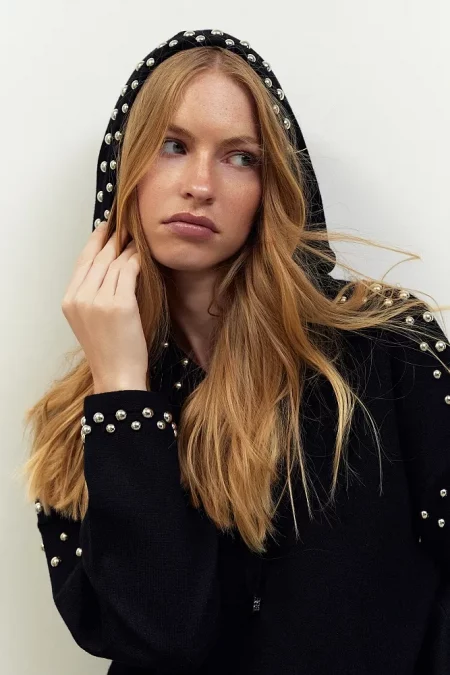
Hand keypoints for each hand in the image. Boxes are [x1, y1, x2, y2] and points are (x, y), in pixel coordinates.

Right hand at [61, 221, 147, 392]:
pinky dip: (136, 262)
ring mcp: (98, 301)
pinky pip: (129, 273)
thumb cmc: (109, 350)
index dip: (95, 241)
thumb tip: (109, 265)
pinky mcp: (119, 305)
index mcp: (70, 301)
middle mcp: (80, 298)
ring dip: (128, 249)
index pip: (82, 262)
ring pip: (114, 263)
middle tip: (126, 226)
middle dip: (113, 239)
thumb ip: (93, 293)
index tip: (105, 227)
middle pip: (98, 258)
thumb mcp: (90, 320)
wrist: (117, 376)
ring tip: (137, 241)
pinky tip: (142, 257)